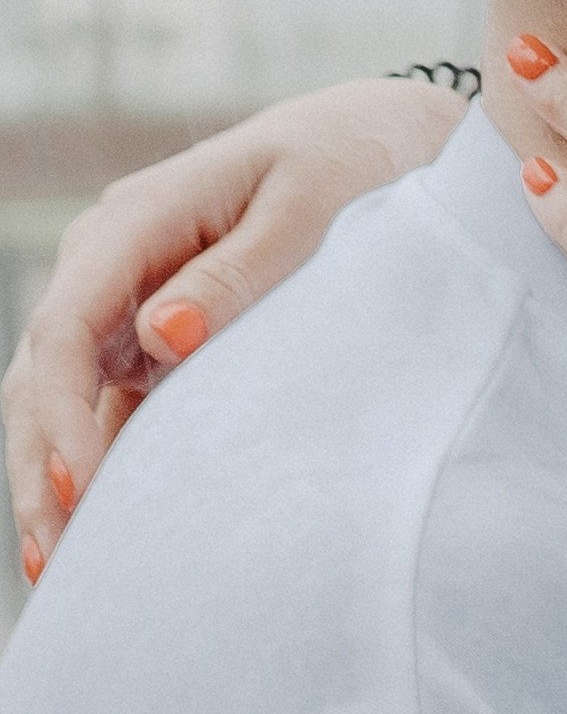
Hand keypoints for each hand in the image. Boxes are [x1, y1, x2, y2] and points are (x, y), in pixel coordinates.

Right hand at [4, 76, 467, 572]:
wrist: (378, 142)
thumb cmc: (351, 166)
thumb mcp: (308, 207)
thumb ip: (237, 271)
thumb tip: (160, 338)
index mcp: (135, 219)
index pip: (66, 326)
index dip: (61, 412)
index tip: (82, 488)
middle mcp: (110, 259)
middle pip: (43, 372)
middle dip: (41, 466)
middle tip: (56, 562)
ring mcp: (124, 297)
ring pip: (60, 397)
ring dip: (54, 479)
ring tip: (58, 571)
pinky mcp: (151, 331)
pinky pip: (104, 403)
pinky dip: (93, 462)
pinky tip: (88, 535)